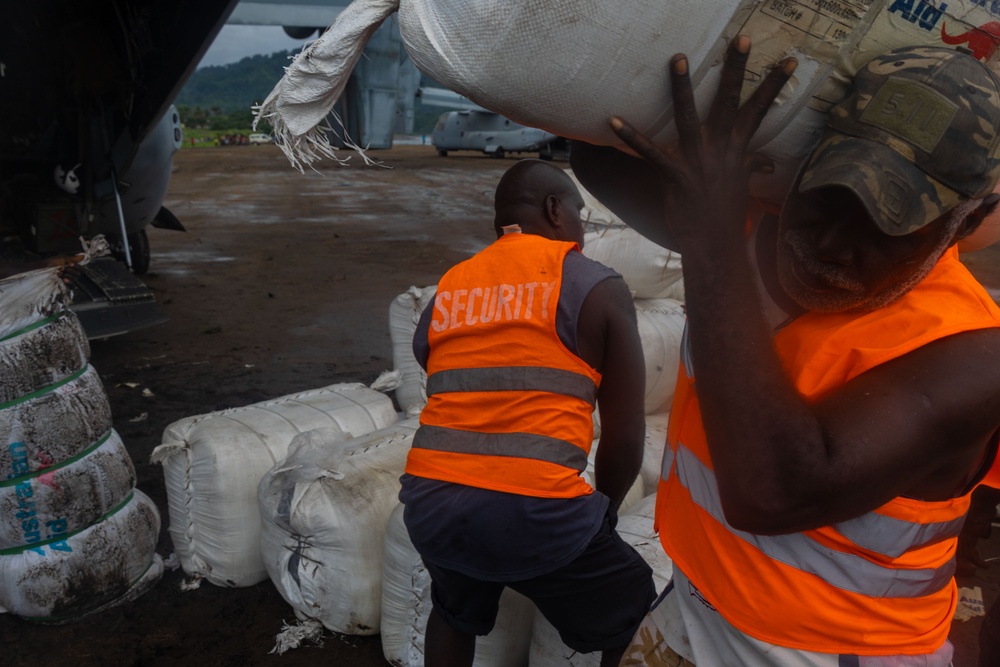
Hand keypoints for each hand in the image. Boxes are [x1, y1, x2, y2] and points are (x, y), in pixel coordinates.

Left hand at [609, 36, 795, 256]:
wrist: (714, 245)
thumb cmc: (727, 216)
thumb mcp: (742, 186)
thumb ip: (752, 166)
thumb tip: (766, 161)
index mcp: (737, 149)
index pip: (759, 110)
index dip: (774, 86)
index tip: (789, 61)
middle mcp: (720, 150)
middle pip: (730, 102)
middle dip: (736, 70)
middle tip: (741, 39)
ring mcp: (697, 161)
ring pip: (689, 116)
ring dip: (683, 87)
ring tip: (678, 57)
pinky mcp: (674, 175)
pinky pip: (650, 152)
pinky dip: (630, 136)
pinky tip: (613, 120)